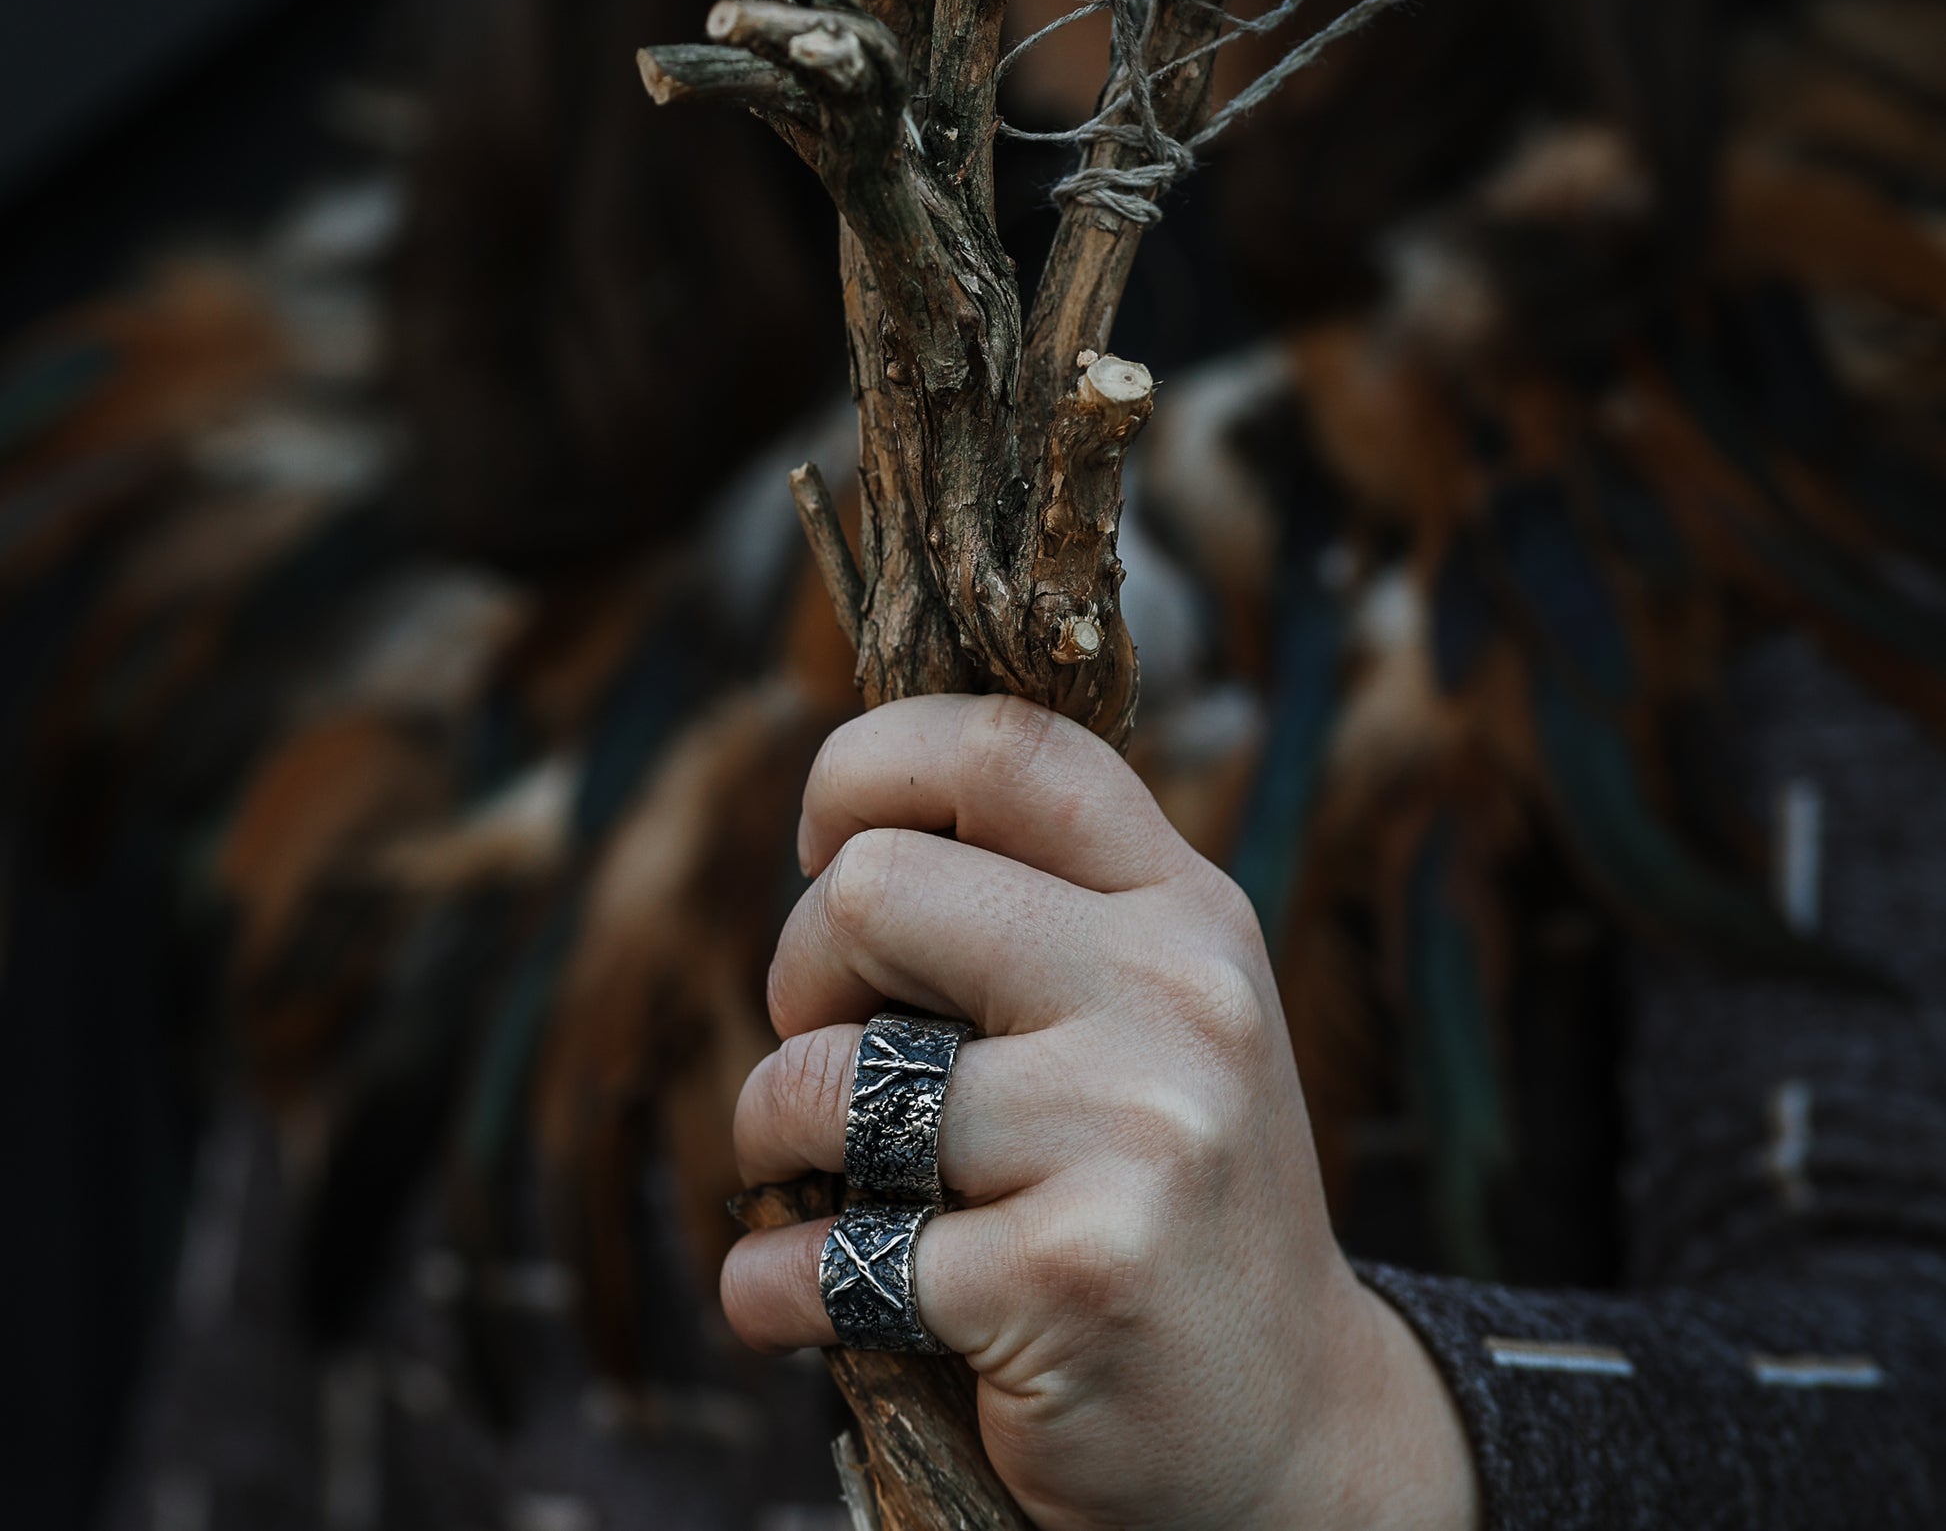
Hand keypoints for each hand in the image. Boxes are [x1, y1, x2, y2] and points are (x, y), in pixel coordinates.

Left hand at [723, 694, 1478, 1530]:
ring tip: (819, 1180)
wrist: (1292, 1425)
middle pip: (872, 888)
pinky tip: (810, 1300)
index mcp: (1186, 905)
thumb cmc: (1163, 1189)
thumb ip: (1035, 908)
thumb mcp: (1147, 1011)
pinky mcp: (1074, 1274)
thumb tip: (836, 837)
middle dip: (798, 974)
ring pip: (825, 1071)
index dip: (867, 766)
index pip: (1005, 744)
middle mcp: (1178, 991)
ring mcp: (1137, 1128)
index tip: (824, 845)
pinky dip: (774, 1286)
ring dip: (769, 1135)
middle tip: (833, 1053)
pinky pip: (827, 1253)